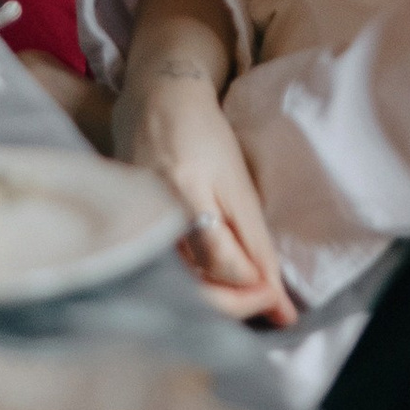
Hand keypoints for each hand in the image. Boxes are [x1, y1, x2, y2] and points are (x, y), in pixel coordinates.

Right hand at [113, 64, 295, 323]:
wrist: (156, 104)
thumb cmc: (204, 137)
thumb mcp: (237, 183)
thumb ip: (255, 241)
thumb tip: (278, 301)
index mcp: (186, 195)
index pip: (222, 262)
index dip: (255, 289)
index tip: (281, 302)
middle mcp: (155, 215)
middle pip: (194, 289)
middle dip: (236, 304)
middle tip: (268, 302)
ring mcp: (136, 227)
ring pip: (177, 289)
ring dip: (217, 299)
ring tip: (246, 291)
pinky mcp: (128, 233)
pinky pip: (162, 277)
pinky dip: (194, 287)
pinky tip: (215, 283)